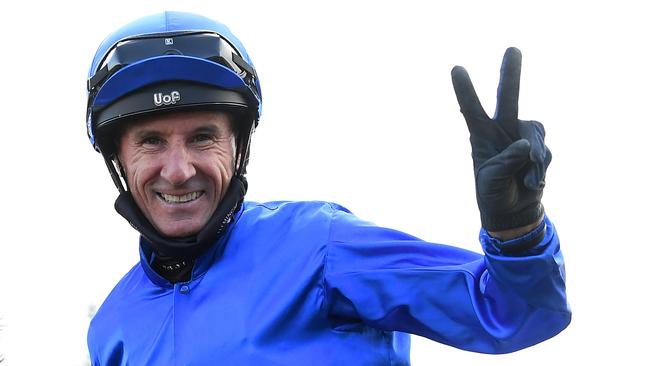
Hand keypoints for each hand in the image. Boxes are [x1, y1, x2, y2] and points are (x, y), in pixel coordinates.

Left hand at [451, 47, 550, 231]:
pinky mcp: (539, 147)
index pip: (471, 110)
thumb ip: (507, 161)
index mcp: (480, 136)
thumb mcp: (492, 179)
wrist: (513, 210)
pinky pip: (545, 152)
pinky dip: (540, 169)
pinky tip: (532, 182)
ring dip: (534, 158)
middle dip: (510, 73)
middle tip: (513, 49)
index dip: (465, 90)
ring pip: (535, 132)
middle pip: (507, 97)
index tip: (456, 68)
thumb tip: (525, 145)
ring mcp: (522, 136)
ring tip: (525, 179)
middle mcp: (501, 129)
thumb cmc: (493, 193)